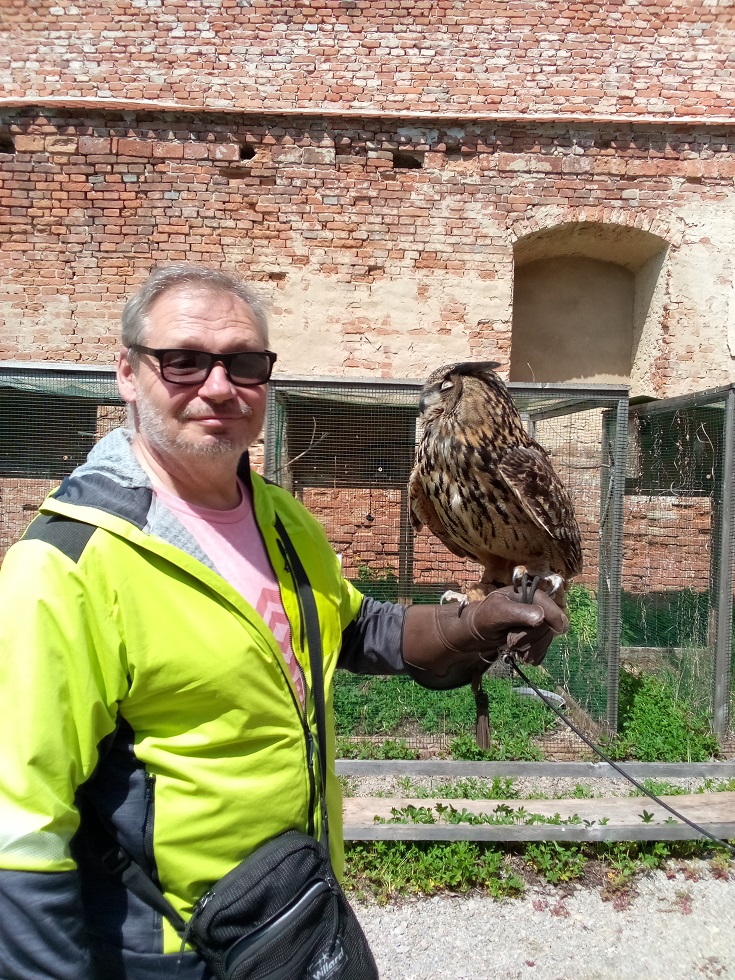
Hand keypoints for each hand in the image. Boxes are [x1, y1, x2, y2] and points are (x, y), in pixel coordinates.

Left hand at [401, 585, 568, 688]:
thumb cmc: (482, 618)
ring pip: (546, 640)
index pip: (550, 606)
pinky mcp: (533, 636)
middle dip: (530, 639)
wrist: (474, 633)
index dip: (555, 617)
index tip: (559, 630)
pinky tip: (520, 654)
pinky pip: (543, 649)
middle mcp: (534, 607)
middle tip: (511, 642)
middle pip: (548, 626)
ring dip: (531, 650)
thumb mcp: (497, 613)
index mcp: (528, 594)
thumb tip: (540, 617)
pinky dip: (532, 655)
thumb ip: (518, 613)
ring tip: (513, 649)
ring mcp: (535, 622)